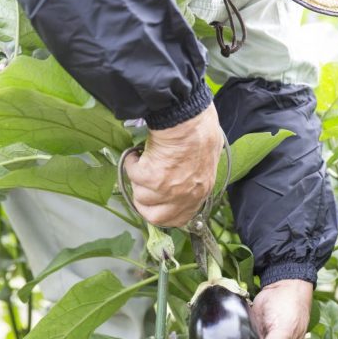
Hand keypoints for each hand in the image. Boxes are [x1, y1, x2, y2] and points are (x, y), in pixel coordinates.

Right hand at [125, 104, 223, 226]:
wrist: (189, 120)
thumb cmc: (202, 132)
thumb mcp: (206, 160)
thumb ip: (195, 176)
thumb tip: (184, 177)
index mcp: (200, 192)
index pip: (179, 219)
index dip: (164, 213)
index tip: (156, 204)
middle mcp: (183, 196)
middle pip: (155, 217)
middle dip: (145, 203)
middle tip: (143, 185)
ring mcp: (167, 190)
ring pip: (140, 196)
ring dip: (138, 179)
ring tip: (143, 161)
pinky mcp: (151, 178)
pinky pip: (132, 175)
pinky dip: (131, 163)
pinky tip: (137, 154)